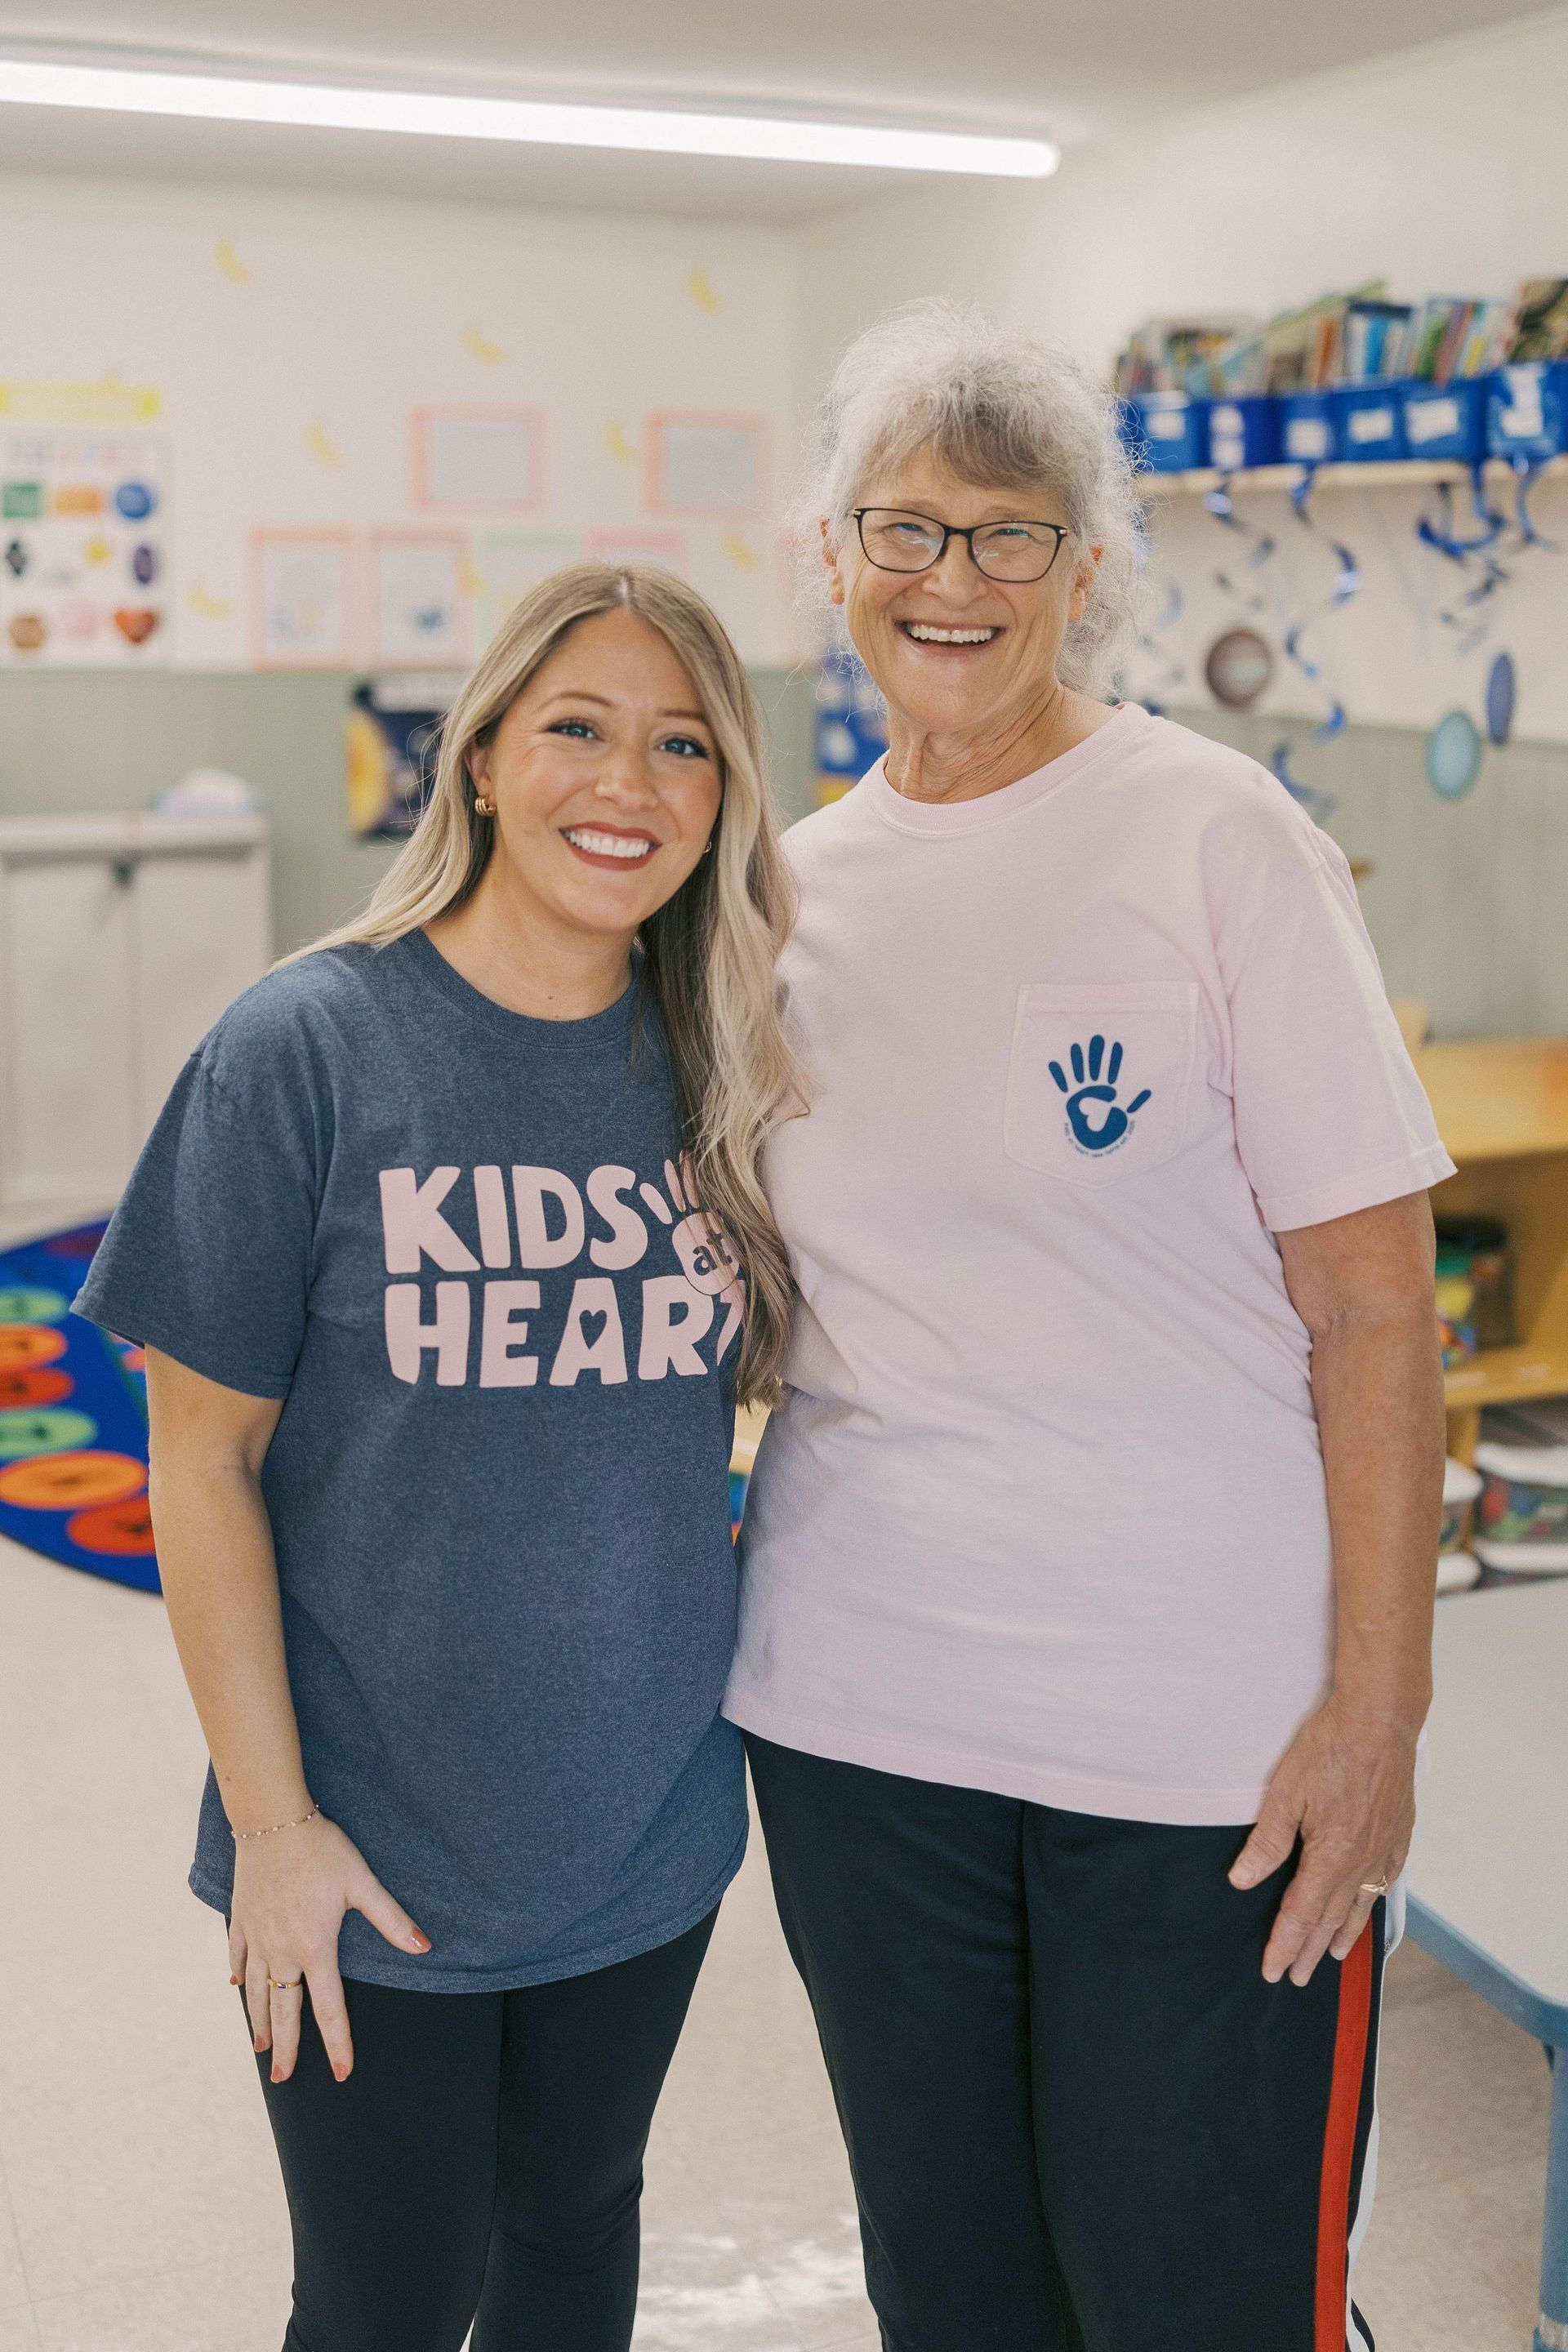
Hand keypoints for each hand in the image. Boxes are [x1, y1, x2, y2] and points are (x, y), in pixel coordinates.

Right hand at [228, 1813, 429, 2082]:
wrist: (272, 1822)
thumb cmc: (322, 1850)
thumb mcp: (362, 1883)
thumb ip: (392, 1919)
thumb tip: (425, 1947)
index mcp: (315, 1948)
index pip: (328, 2008)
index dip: (337, 2043)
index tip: (341, 2072)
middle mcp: (282, 1952)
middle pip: (284, 2011)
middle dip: (286, 2049)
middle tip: (282, 2078)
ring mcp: (257, 1938)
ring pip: (256, 1991)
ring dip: (259, 2022)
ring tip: (261, 2047)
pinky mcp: (241, 1920)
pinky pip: (238, 1958)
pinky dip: (238, 1977)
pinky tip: (236, 1988)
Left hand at [1229, 1693, 1416, 1985]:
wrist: (1380, 1720)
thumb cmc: (1330, 1749)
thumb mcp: (1285, 1792)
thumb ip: (1266, 1841)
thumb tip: (1242, 1880)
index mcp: (1330, 1857)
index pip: (1301, 1914)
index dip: (1284, 1944)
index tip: (1272, 1970)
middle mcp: (1361, 1862)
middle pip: (1331, 1918)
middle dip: (1310, 1950)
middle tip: (1296, 1977)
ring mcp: (1384, 1849)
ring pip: (1361, 1904)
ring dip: (1343, 1934)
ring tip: (1331, 1957)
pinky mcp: (1399, 1833)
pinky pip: (1386, 1880)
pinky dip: (1374, 1902)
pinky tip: (1369, 1906)